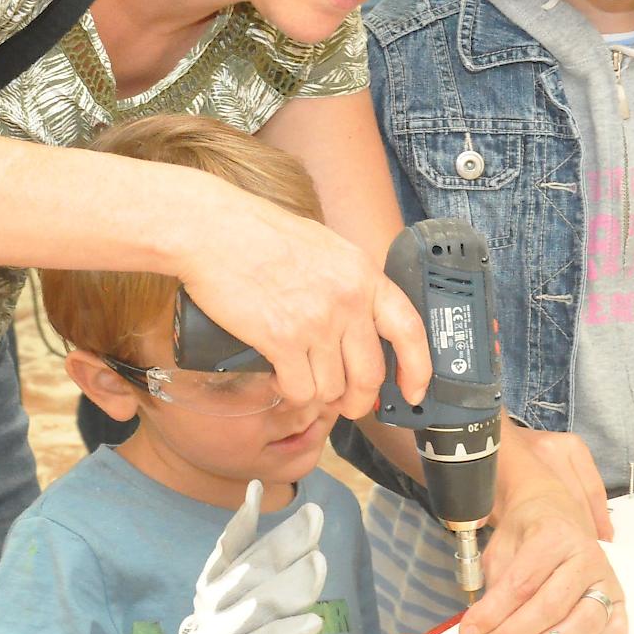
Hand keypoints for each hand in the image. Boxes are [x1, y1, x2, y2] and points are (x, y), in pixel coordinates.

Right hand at [149, 480, 327, 633]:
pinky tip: (312, 622)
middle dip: (286, 541)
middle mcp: (210, 603)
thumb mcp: (235, 601)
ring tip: (319, 563)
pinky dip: (286, 632)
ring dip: (292, 583)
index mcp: (213, 583)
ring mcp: (213, 632)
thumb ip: (252, 560)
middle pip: (252, 569)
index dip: (242, 517)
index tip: (258, 487)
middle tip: (314, 517)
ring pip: (259, 604)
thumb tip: (267, 505)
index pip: (229, 546)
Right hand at [174, 181, 430, 418]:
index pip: (409, 330)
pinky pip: (300, 389)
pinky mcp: (282, 340)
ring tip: (301, 376)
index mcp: (362, 274)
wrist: (215, 231)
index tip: (413, 390)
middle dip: (358, 399)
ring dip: (318, 393)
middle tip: (346, 402)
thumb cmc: (259, 234)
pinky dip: (291, 391)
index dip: (418, 368)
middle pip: (369, 374)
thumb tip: (359, 322)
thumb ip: (348, 283)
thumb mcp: (324, 248)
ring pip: (333, 388)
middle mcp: (346, 300)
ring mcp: (316, 321)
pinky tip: (281, 376)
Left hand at [459, 434, 625, 633]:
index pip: (521, 583)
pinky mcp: (619, 597)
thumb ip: (494, 584)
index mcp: (554, 534)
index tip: (470, 631)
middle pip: (551, 607)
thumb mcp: (501, 546)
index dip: (492, 613)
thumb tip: (483, 624)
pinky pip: (609, 632)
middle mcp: (586, 555)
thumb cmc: (529, 530)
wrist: (558, 511)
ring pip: (584, 623)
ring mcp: (607, 578)